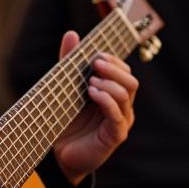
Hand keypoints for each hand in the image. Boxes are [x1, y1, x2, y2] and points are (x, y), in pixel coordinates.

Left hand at [53, 31, 136, 184]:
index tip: (96, 54)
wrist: (57, 154)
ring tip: (90, 82)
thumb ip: (69, 62)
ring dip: (110, 84)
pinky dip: (107, 100)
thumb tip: (72, 33)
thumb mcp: (66, 87)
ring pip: (127, 95)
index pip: (124, 71)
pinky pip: (117, 115)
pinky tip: (93, 93)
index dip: (114, 61)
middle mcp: (122, 107)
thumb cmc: (65, 120)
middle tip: (96, 63)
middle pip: (131, 81)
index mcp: (113, 94)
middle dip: (115, 69)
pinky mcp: (115, 136)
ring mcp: (120, 121)